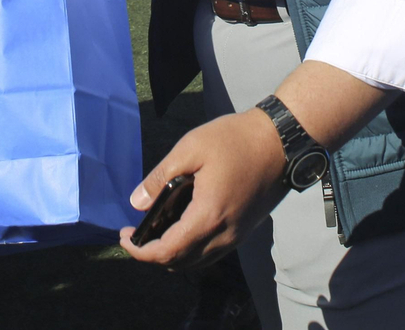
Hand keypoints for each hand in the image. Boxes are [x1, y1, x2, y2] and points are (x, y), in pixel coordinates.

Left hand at [119, 110, 285, 269]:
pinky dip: (191, 250)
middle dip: (153, 256)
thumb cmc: (235, 139)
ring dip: (173, 255)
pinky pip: (212, 253)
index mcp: (207, 216)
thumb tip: (136, 202)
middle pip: (181, 264)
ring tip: (154, 233)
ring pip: (198, 262)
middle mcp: (224, 235)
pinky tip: (181, 228)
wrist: (280, 141)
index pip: (167, 252)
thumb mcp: (190, 148)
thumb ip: (160, 178)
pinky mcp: (245, 230)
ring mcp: (238, 235)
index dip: (140, 252)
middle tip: (136, 235)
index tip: (124, 237)